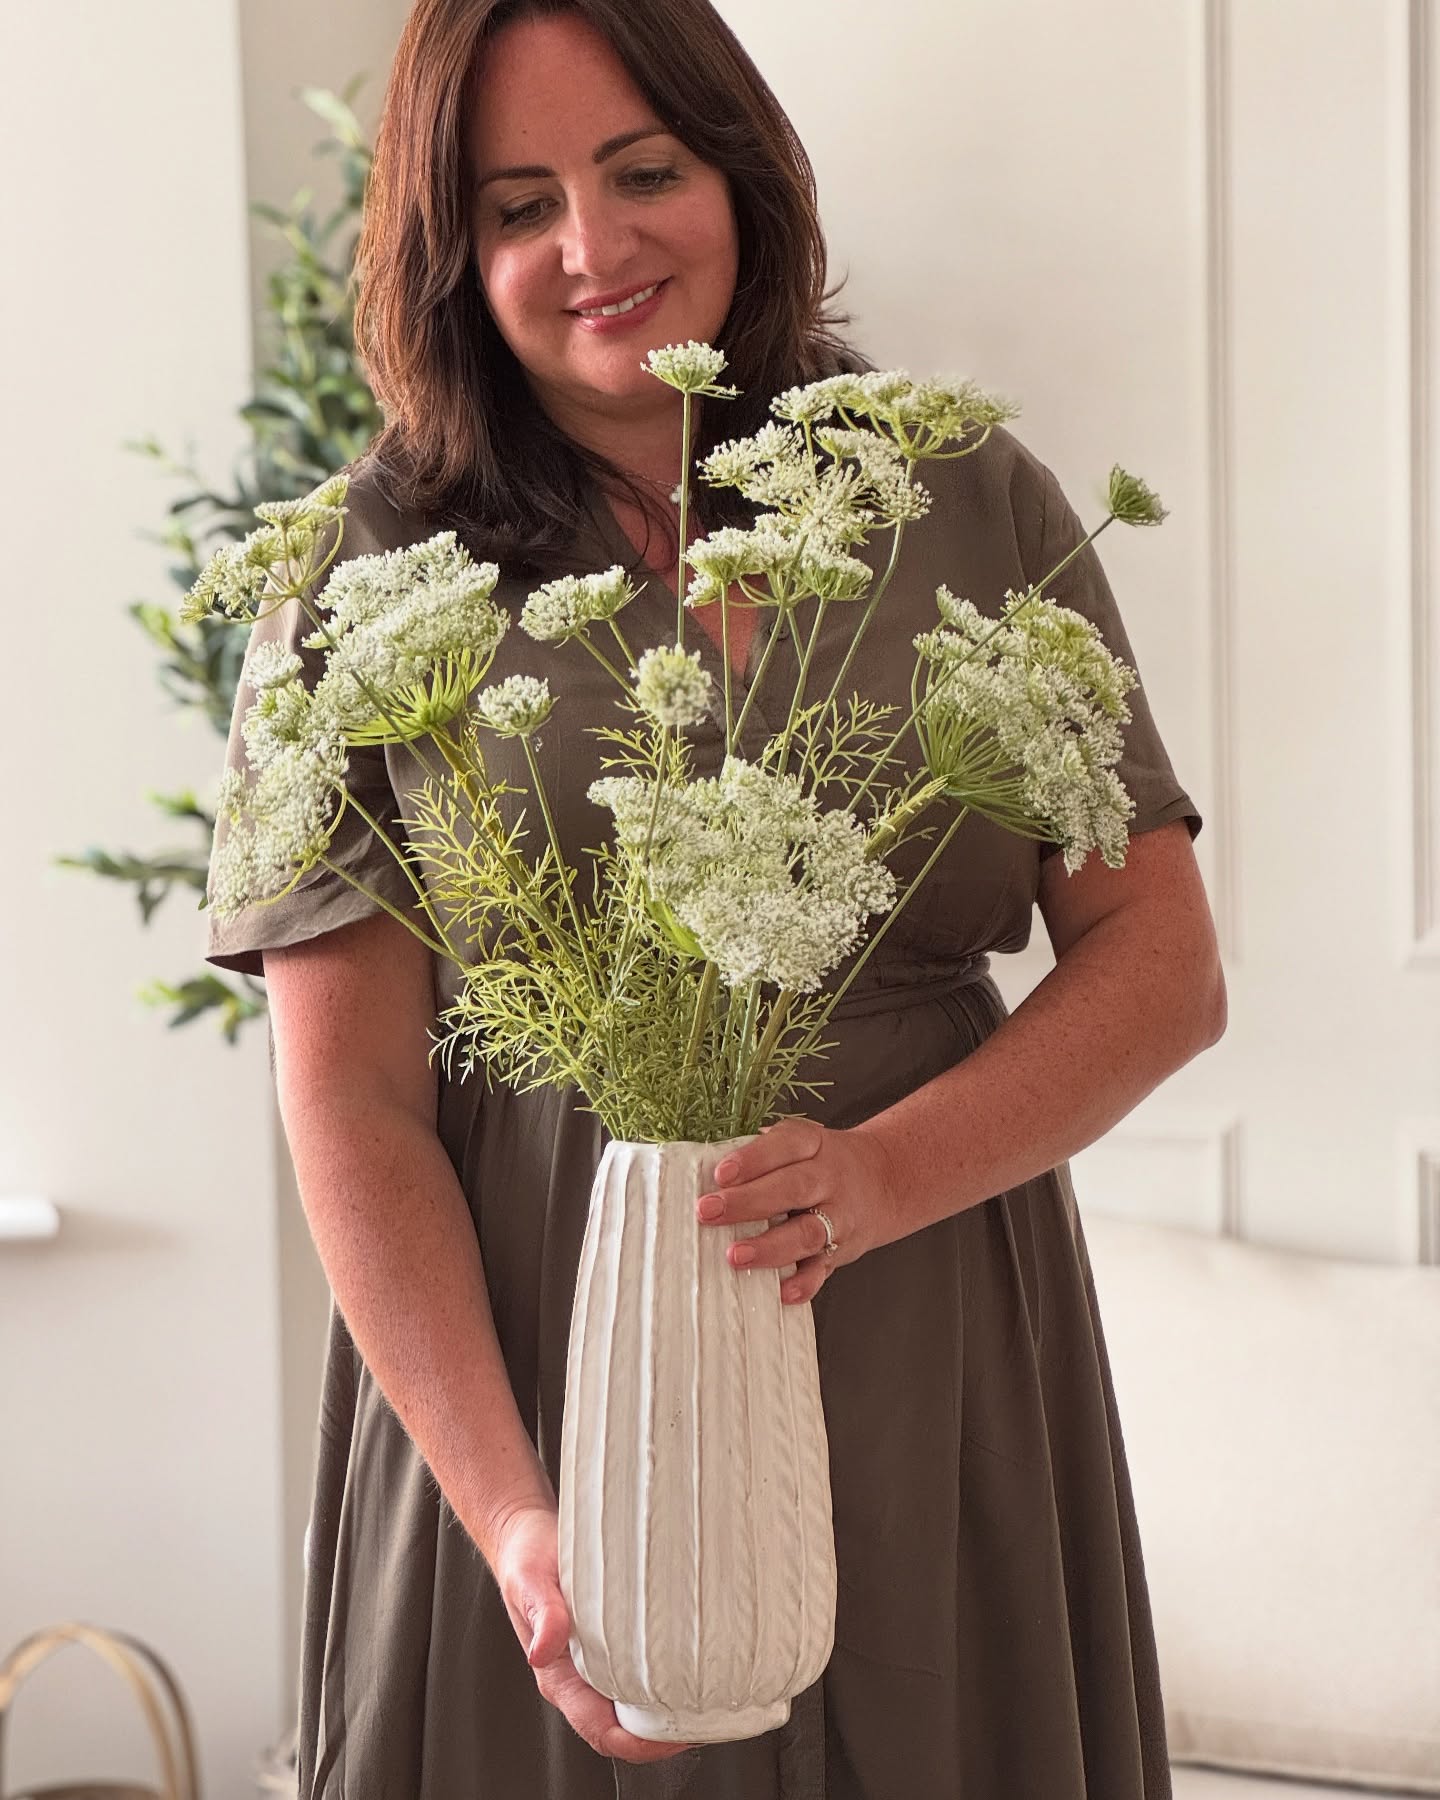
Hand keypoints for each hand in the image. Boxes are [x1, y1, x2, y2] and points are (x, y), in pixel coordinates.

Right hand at [490, 1504, 697, 1763]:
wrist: (528, 1532)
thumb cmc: (527, 1557)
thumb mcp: (530, 1579)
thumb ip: (541, 1613)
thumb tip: (544, 1649)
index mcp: (559, 1677)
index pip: (602, 1732)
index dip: (641, 1745)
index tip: (678, 1737)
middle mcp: (580, 1677)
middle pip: (628, 1727)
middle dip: (667, 1733)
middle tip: (710, 1715)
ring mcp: (598, 1661)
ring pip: (639, 1702)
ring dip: (671, 1707)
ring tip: (711, 1694)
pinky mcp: (613, 1639)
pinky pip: (643, 1669)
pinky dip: (668, 1673)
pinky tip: (694, 1659)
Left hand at [695, 1119, 902, 1304]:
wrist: (885, 1180)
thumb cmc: (821, 1163)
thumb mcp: (800, 1144)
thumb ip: (761, 1154)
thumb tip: (699, 1168)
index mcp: (814, 1144)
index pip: (785, 1145)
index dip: (753, 1159)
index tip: (719, 1174)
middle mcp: (829, 1178)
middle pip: (793, 1188)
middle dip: (749, 1202)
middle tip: (708, 1212)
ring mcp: (839, 1216)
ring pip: (808, 1232)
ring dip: (771, 1246)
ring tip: (736, 1256)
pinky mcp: (843, 1250)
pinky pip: (825, 1269)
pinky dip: (804, 1283)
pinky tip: (781, 1292)